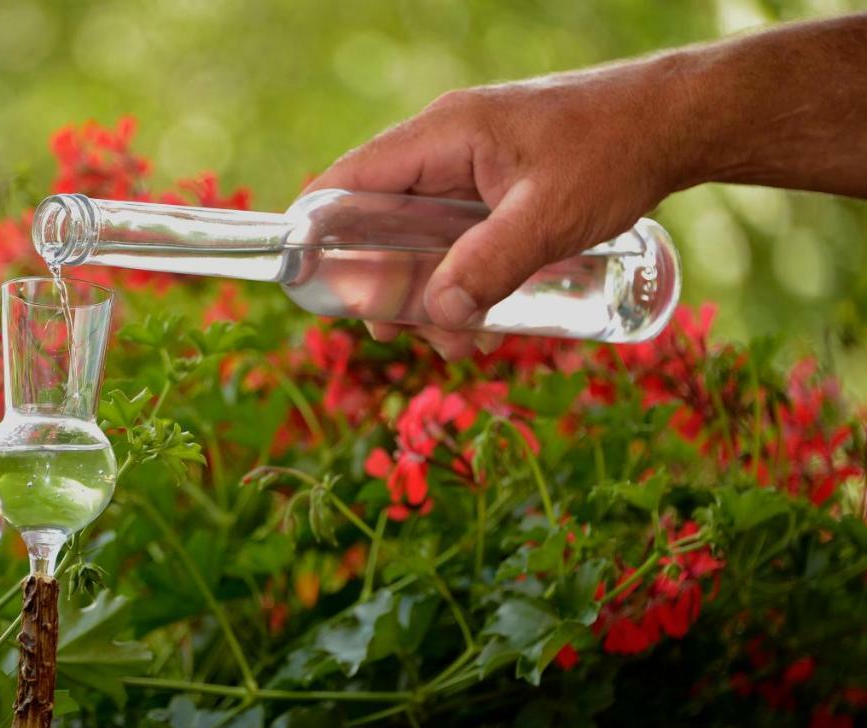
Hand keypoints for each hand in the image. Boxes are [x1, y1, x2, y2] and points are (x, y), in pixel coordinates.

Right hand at [304, 59, 687, 358]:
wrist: (677, 123)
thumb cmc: (616, 152)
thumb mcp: (551, 215)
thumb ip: (492, 265)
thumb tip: (437, 315)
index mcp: (443, 135)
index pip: (350, 179)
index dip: (318, 228)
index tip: (313, 284)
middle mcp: (444, 147)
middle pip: (379, 220)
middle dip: (386, 285)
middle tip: (407, 336)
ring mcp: (468, 166)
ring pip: (418, 237)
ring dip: (430, 293)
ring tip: (466, 341)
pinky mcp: (493, 186)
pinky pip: (454, 237)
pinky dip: (460, 279)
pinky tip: (491, 318)